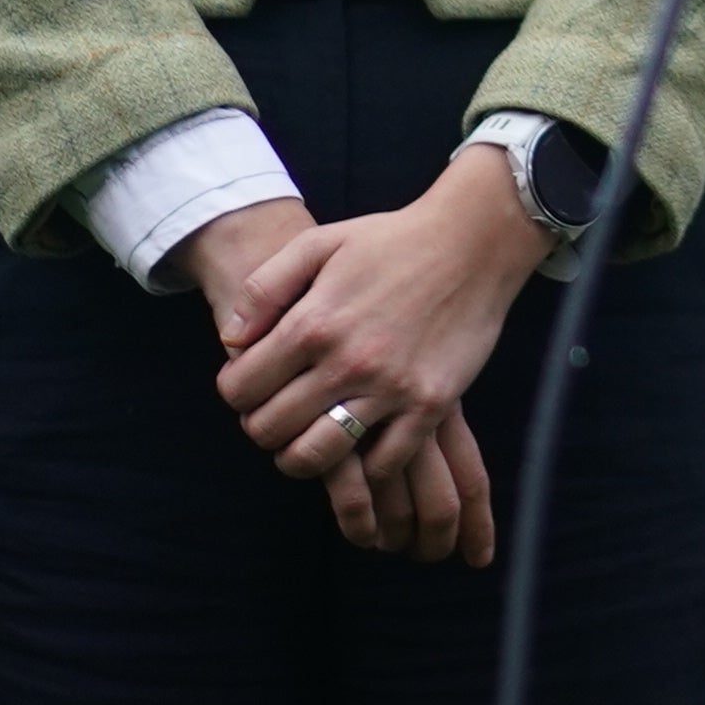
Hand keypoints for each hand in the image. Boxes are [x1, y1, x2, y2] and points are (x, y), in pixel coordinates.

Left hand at [209, 158, 547, 559]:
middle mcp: (346, 363)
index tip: (250, 386)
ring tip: (307, 439)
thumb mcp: (319, 243)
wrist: (474, 241)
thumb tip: (230, 340)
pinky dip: (364, 464)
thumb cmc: (392, 240)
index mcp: (312, 324)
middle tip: (277, 414)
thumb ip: (264, 289)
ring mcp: (390, 389)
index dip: (235, 392)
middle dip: (261, 427)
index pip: (240, 388)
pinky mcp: (429, 405)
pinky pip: (383, 463)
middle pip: (270, 430)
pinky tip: (362, 442)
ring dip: (301, 457)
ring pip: (318, 457)